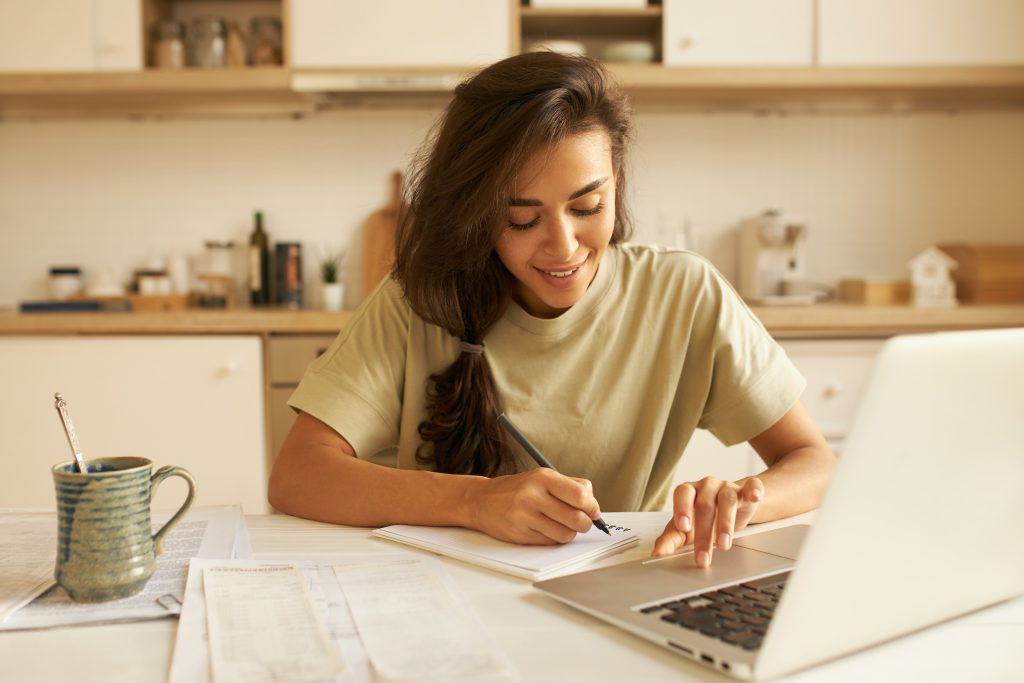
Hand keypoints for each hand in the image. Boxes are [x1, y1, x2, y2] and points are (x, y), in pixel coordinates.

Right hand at [468, 468, 601, 544]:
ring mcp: (525, 517)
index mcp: (543, 478)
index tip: (593, 511)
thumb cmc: (517, 489)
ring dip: (570, 532)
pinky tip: (547, 529)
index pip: (580, 495)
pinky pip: (550, 542)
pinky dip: (554, 538)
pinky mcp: (520, 534)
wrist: (481, 500)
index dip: (592, 506)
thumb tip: (593, 504)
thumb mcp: (541, 477)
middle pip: (576, 518)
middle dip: (585, 523)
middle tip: (582, 522)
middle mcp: (533, 496)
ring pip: (566, 534)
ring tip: (562, 525)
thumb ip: (569, 486)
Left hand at [651, 476, 763, 566]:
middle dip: (703, 533)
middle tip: (703, 557)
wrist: (731, 508)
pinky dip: (754, 490)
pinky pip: (752, 485)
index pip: (683, 493)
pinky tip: (754, 497)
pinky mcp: (747, 490)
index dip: (682, 508)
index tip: (683, 528)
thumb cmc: (704, 518)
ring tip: (723, 545)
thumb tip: (657, 552)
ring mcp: (728, 486)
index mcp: (689, 491)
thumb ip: (671, 538)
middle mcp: (707, 486)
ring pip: (727, 499)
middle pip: (705, 505)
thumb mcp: (686, 530)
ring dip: (725, 523)